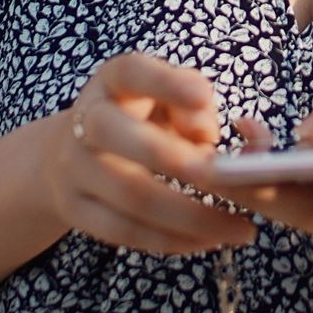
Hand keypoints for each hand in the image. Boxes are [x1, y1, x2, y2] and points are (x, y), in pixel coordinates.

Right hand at [41, 52, 259, 257]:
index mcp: (112, 81)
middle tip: (229, 179)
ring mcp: (74, 167)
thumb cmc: (141, 120)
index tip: (204, 96)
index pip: (131, 71)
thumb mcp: (165, 98)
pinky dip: (172, 240)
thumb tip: (207, 139)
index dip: (165, 83)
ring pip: (131, 196)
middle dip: (176, 159)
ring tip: (240, 228)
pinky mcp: (74, 209)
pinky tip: (209, 240)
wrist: (72, 153)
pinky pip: (124, 231)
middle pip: (122, 138)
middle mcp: (85, 120)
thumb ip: (192, 106)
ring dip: (191, 217)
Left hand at [201, 83, 312, 298]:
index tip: (263, 141)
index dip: (300, 162)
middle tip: (198, 156)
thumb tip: (307, 121)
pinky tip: (257, 158)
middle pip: (290, 204)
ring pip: (287, 212)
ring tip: (231, 140)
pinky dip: (276, 189)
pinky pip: (300, 216)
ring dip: (253, 181)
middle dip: (243, 180)